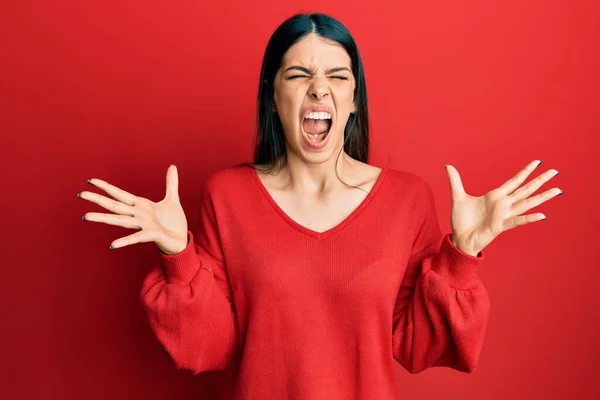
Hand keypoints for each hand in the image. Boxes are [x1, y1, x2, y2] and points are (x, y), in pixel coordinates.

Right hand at [78, 164, 187, 253]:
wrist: (182, 241)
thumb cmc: (174, 223)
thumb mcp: (173, 199)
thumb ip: (171, 183)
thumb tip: (172, 166)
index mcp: (141, 206)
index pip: (120, 194)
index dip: (106, 187)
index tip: (91, 181)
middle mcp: (138, 215)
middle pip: (115, 205)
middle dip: (98, 199)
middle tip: (81, 194)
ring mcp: (143, 225)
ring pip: (120, 220)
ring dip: (103, 218)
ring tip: (86, 216)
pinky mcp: (151, 235)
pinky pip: (136, 238)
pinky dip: (125, 241)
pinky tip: (113, 245)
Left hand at [445, 160, 561, 255]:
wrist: (460, 238)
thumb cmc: (461, 221)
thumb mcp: (457, 197)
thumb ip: (455, 181)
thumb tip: (448, 165)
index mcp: (495, 196)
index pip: (514, 181)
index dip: (525, 172)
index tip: (537, 162)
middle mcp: (503, 204)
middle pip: (525, 189)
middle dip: (540, 180)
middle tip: (555, 171)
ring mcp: (504, 215)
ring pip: (526, 203)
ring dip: (541, 197)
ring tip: (557, 190)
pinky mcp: (501, 226)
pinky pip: (517, 221)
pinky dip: (529, 218)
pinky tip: (542, 215)